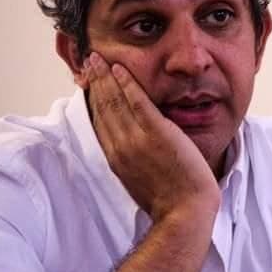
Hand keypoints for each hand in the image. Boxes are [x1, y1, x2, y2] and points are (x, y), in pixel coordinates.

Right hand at [83, 52, 219, 221]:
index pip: (98, 121)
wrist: (183, 212)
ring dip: (104, 76)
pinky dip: (127, 83)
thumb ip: (129, 159)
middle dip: (93, 81)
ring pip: (114, 101)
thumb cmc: (166, 200)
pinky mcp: (157, 133)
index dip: (91, 98)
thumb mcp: (138, 178)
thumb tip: (126, 147)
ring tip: (98, 58)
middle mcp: (120, 146)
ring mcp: (137, 139)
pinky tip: (120, 68)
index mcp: (114, 158)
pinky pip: (138, 101)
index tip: (87, 82)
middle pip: (101, 107)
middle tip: (88, 61)